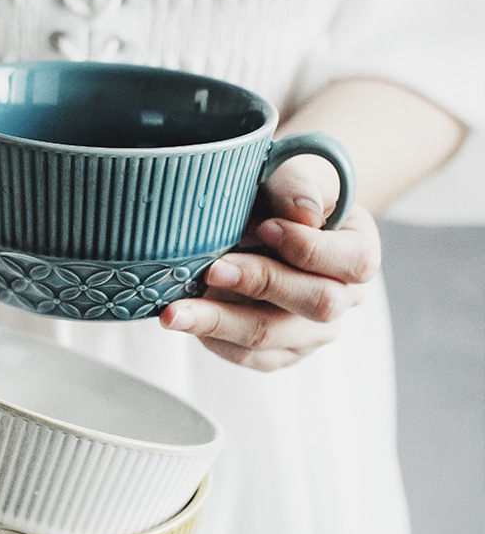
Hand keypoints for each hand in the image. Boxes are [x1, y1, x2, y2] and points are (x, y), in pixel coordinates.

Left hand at [159, 159, 380, 370]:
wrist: (256, 220)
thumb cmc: (275, 195)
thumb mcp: (286, 176)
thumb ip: (295, 188)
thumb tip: (302, 216)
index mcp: (359, 251)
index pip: (353, 262)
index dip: (309, 248)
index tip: (265, 228)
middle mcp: (345, 298)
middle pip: (317, 305)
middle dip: (261, 284)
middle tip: (212, 271)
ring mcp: (312, 333)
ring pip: (272, 337)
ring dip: (219, 322)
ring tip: (174, 311)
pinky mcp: (278, 353)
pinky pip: (248, 357)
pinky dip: (213, 339)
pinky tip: (186, 320)